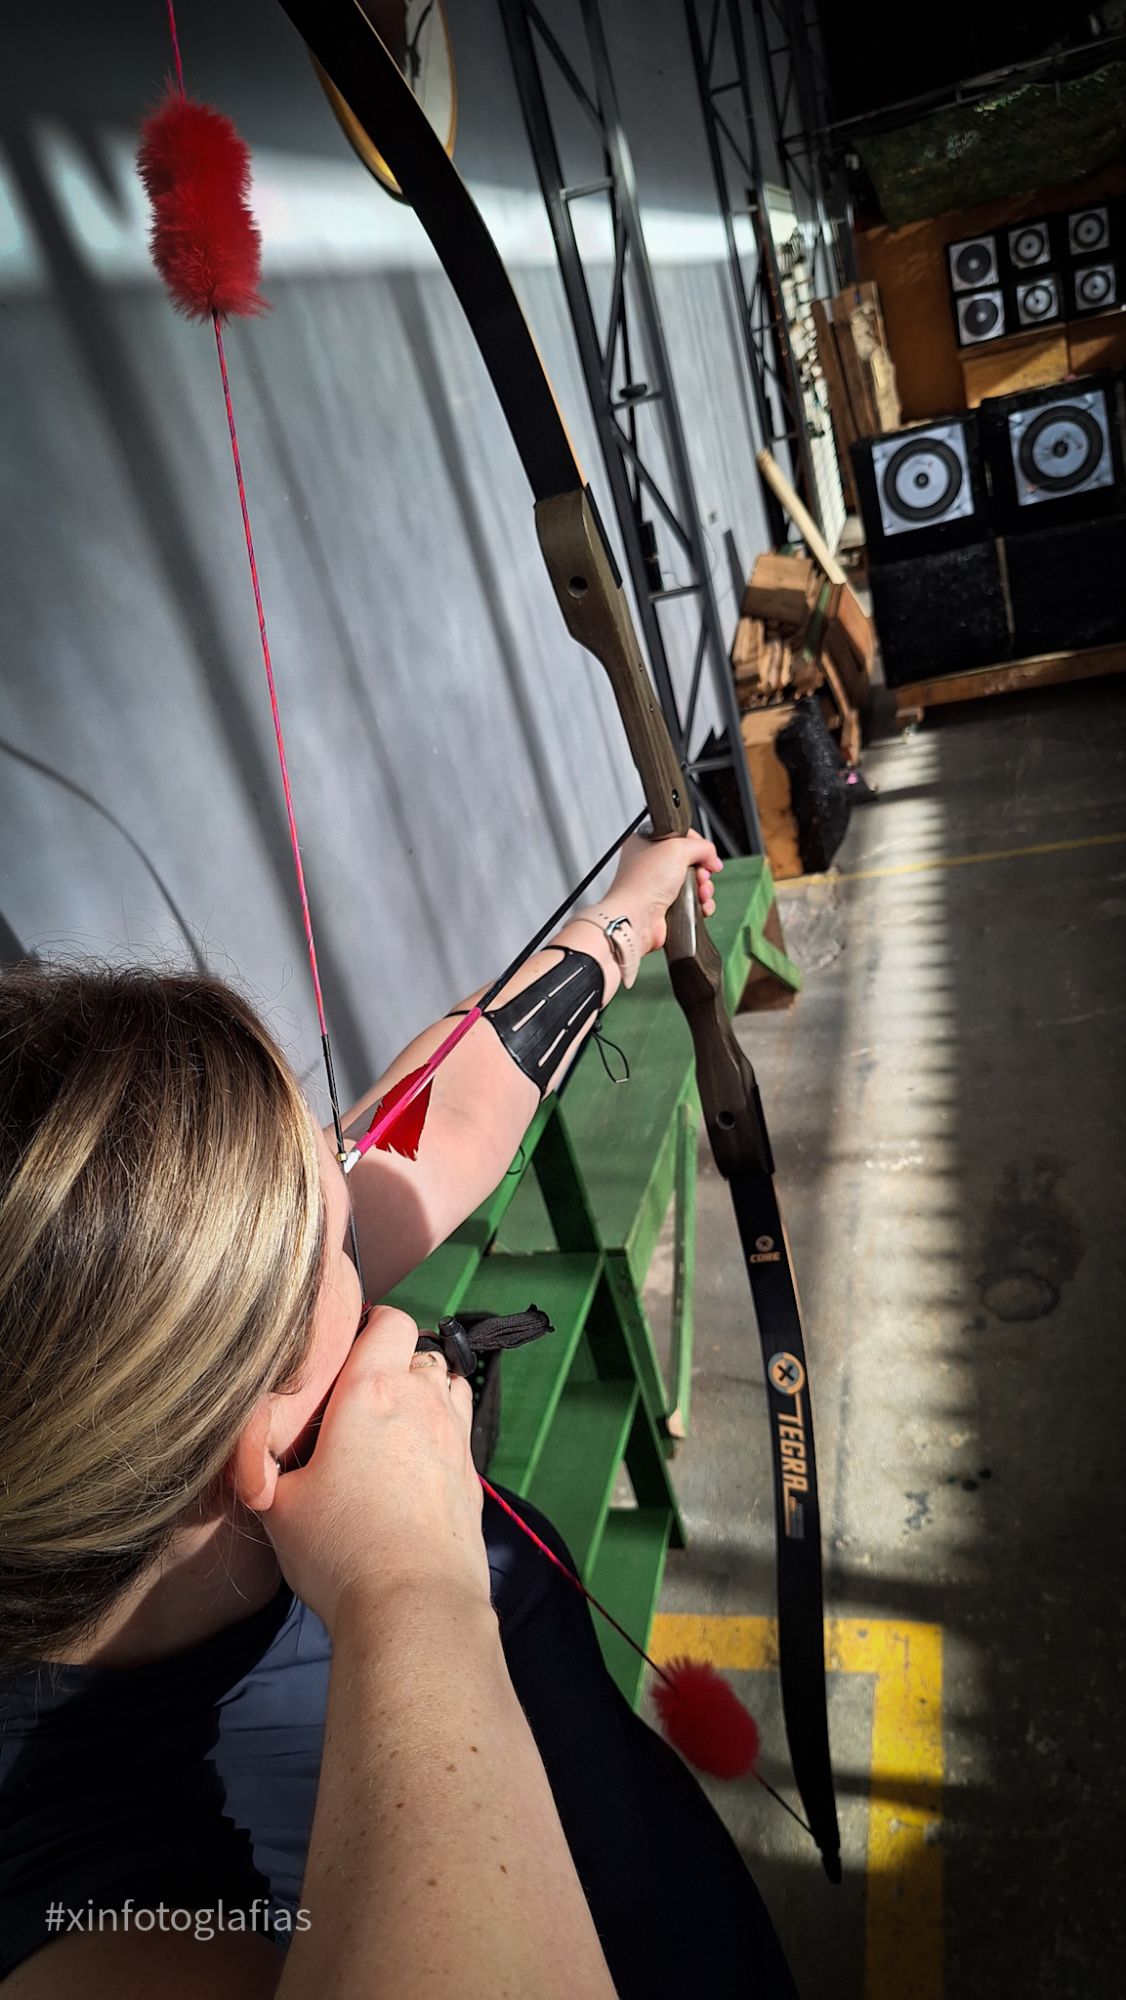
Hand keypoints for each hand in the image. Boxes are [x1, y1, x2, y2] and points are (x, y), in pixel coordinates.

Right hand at [260, 1306, 489, 1634]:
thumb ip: (258, 1459)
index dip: (367, 1325)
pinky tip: (412, 1473)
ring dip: (424, 1395)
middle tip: (357, 1402)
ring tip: (391, 1430)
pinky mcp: (474, 1477)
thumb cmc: (340, 1549)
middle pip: (417, 1352)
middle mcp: (422, 1402)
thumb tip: (243, 1434)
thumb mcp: (276, 1504)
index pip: (386, 1321)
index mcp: (372, 1392)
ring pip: (448, 1387)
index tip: (340, 1354)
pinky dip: (440, 1438)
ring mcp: (456, 1438)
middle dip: (391, 1365)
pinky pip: (459, 1434)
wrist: (414, 1606)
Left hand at [605, 828, 722, 954]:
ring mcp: (658, 886)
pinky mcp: (667, 907)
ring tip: (701, 892)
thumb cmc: (643, 883)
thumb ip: (702, 847)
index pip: (680, 836)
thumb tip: (712, 858)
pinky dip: (701, 904)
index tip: (706, 853)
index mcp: (646, 842)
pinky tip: (701, 905)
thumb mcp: (677, 848)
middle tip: (701, 875)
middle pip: (691, 860)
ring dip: (704, 888)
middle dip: (703, 869)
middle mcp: (651, 864)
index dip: (697, 844)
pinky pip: (693, 902)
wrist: (636, 919)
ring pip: (694, 882)